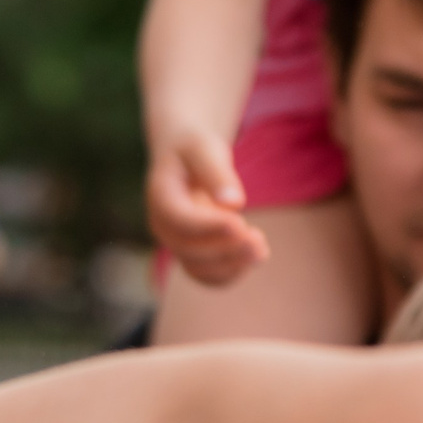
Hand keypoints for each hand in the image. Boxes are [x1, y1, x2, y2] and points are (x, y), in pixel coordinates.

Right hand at [146, 126, 268, 286]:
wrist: (183, 160)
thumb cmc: (193, 149)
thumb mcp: (203, 147)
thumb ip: (215, 172)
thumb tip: (234, 203)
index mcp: (160, 197)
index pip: (179, 219)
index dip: (208, 226)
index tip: (240, 223)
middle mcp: (163, 226)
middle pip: (188, 249)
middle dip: (225, 248)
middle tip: (258, 240)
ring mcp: (176, 243)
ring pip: (198, 268)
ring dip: (231, 265)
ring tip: (262, 250)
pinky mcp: (191, 254)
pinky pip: (208, 275)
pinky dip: (231, 274)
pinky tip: (254, 257)